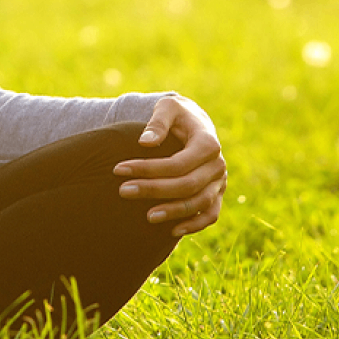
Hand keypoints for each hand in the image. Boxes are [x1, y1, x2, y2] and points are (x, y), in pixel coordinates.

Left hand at [113, 94, 225, 237]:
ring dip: (174, 212)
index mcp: (207, 142)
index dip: (149, 168)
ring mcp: (220, 182)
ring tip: (147, 216)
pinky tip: (172, 231)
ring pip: (199, 202)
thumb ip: (158, 122)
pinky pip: (210, 214)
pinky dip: (194, 224)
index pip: (178, 163)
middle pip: (187, 184)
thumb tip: (145, 141)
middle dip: (154, 190)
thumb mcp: (167, 108)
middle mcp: (217, 164)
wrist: (194, 122)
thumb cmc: (176, 114)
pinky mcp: (217, 194)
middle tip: (123, 191)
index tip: (118, 169)